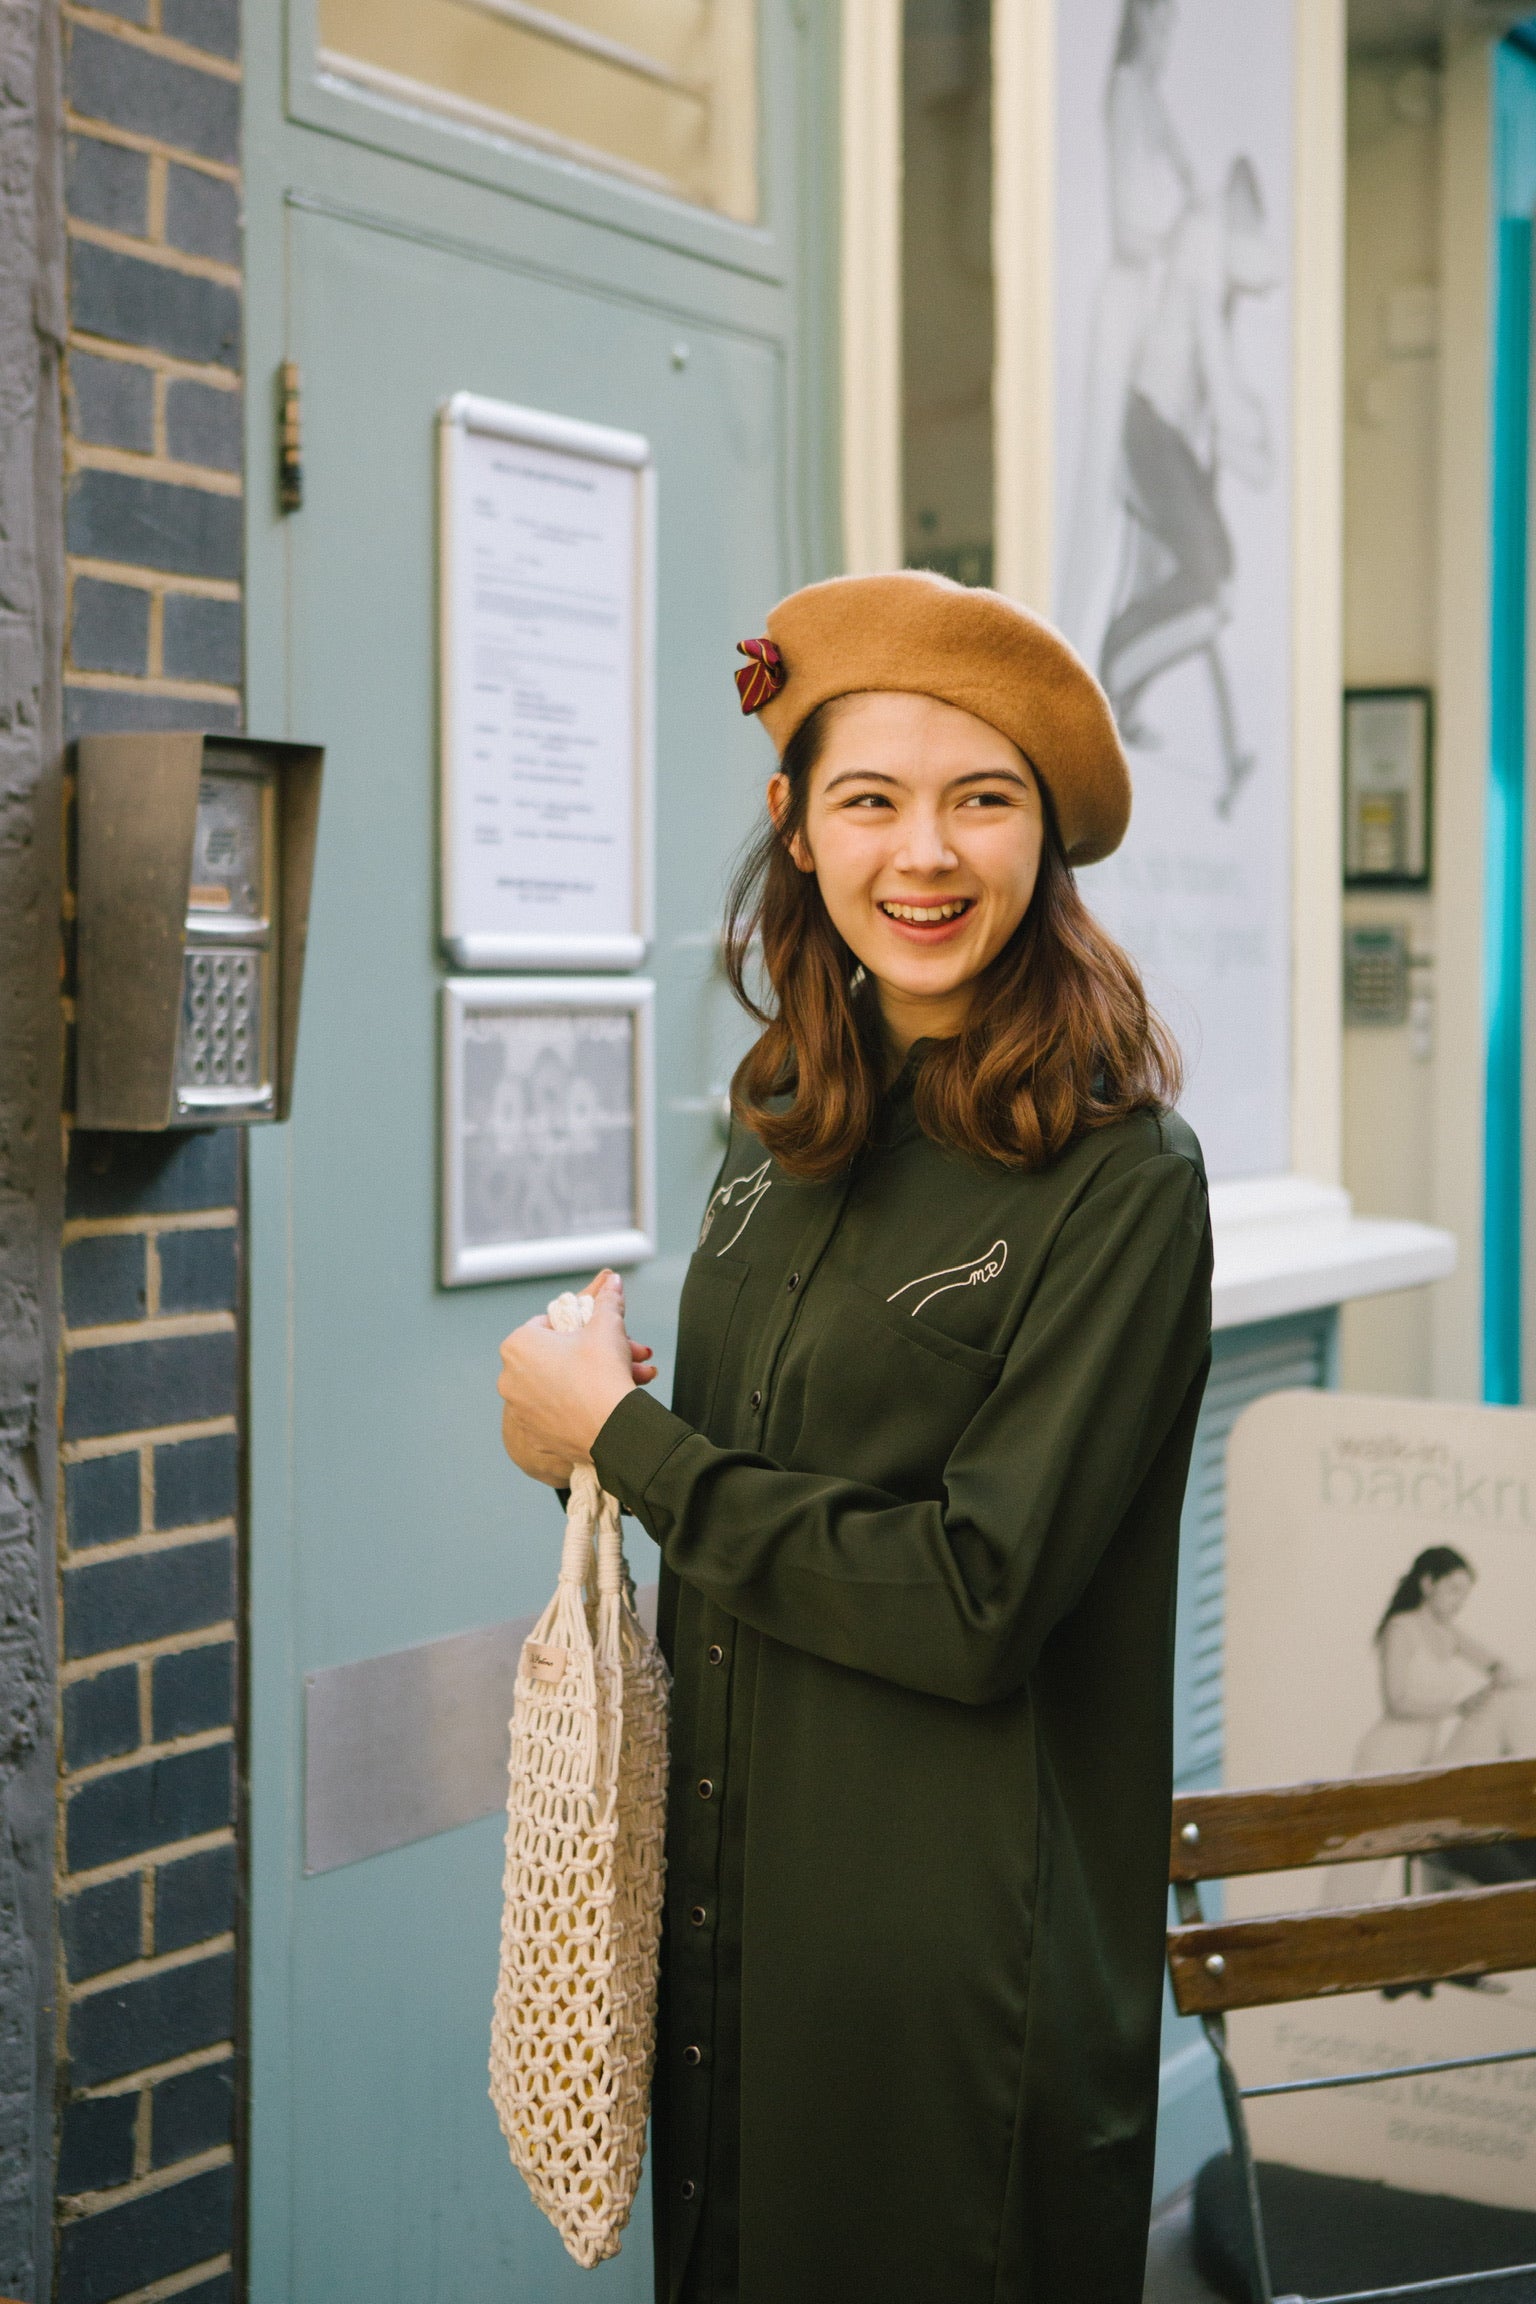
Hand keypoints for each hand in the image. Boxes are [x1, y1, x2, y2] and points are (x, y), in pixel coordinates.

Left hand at [497, 1271, 656, 1486]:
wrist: (613, 1431)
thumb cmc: (603, 1374)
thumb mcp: (608, 1326)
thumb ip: (608, 1300)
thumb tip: (613, 1281)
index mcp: (518, 1344)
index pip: (547, 1324)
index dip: (577, 1326)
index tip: (598, 1334)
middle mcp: (509, 1377)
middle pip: (556, 1356)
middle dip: (592, 1354)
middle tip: (621, 1355)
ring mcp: (520, 1409)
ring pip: (561, 1384)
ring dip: (593, 1378)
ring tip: (629, 1378)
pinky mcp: (534, 1433)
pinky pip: (559, 1411)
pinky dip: (581, 1405)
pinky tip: (609, 1401)